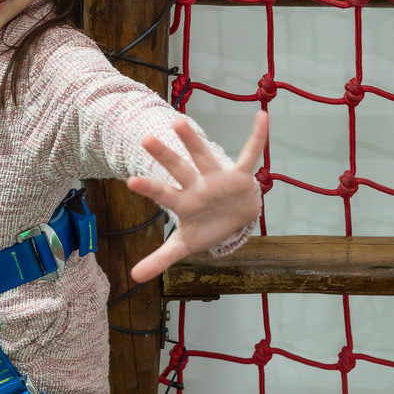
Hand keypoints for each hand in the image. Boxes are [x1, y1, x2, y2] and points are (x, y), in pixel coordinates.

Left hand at [126, 110, 267, 282]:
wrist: (235, 220)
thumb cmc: (206, 227)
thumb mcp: (185, 245)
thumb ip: (161, 258)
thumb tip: (133, 277)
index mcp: (185, 202)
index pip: (164, 194)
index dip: (150, 189)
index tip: (130, 181)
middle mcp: (198, 185)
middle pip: (179, 168)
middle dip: (165, 155)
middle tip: (145, 139)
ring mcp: (217, 177)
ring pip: (204, 156)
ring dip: (193, 141)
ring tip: (178, 121)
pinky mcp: (240, 175)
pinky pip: (250, 154)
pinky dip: (258, 137)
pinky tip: (262, 116)